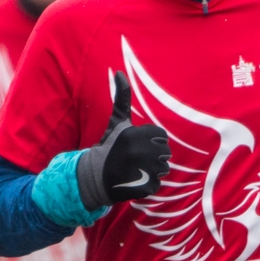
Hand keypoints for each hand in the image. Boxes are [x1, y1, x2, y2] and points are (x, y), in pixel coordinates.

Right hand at [75, 71, 170, 207]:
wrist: (94, 177)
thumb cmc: (109, 146)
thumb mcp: (117, 122)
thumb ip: (122, 98)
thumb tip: (120, 72)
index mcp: (136, 135)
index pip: (162, 137)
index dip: (150, 141)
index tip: (135, 145)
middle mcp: (140, 152)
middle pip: (165, 153)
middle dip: (153, 156)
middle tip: (134, 159)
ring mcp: (142, 171)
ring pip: (163, 169)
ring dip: (152, 170)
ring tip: (134, 170)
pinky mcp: (143, 188)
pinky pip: (157, 185)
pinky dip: (147, 185)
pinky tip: (134, 181)